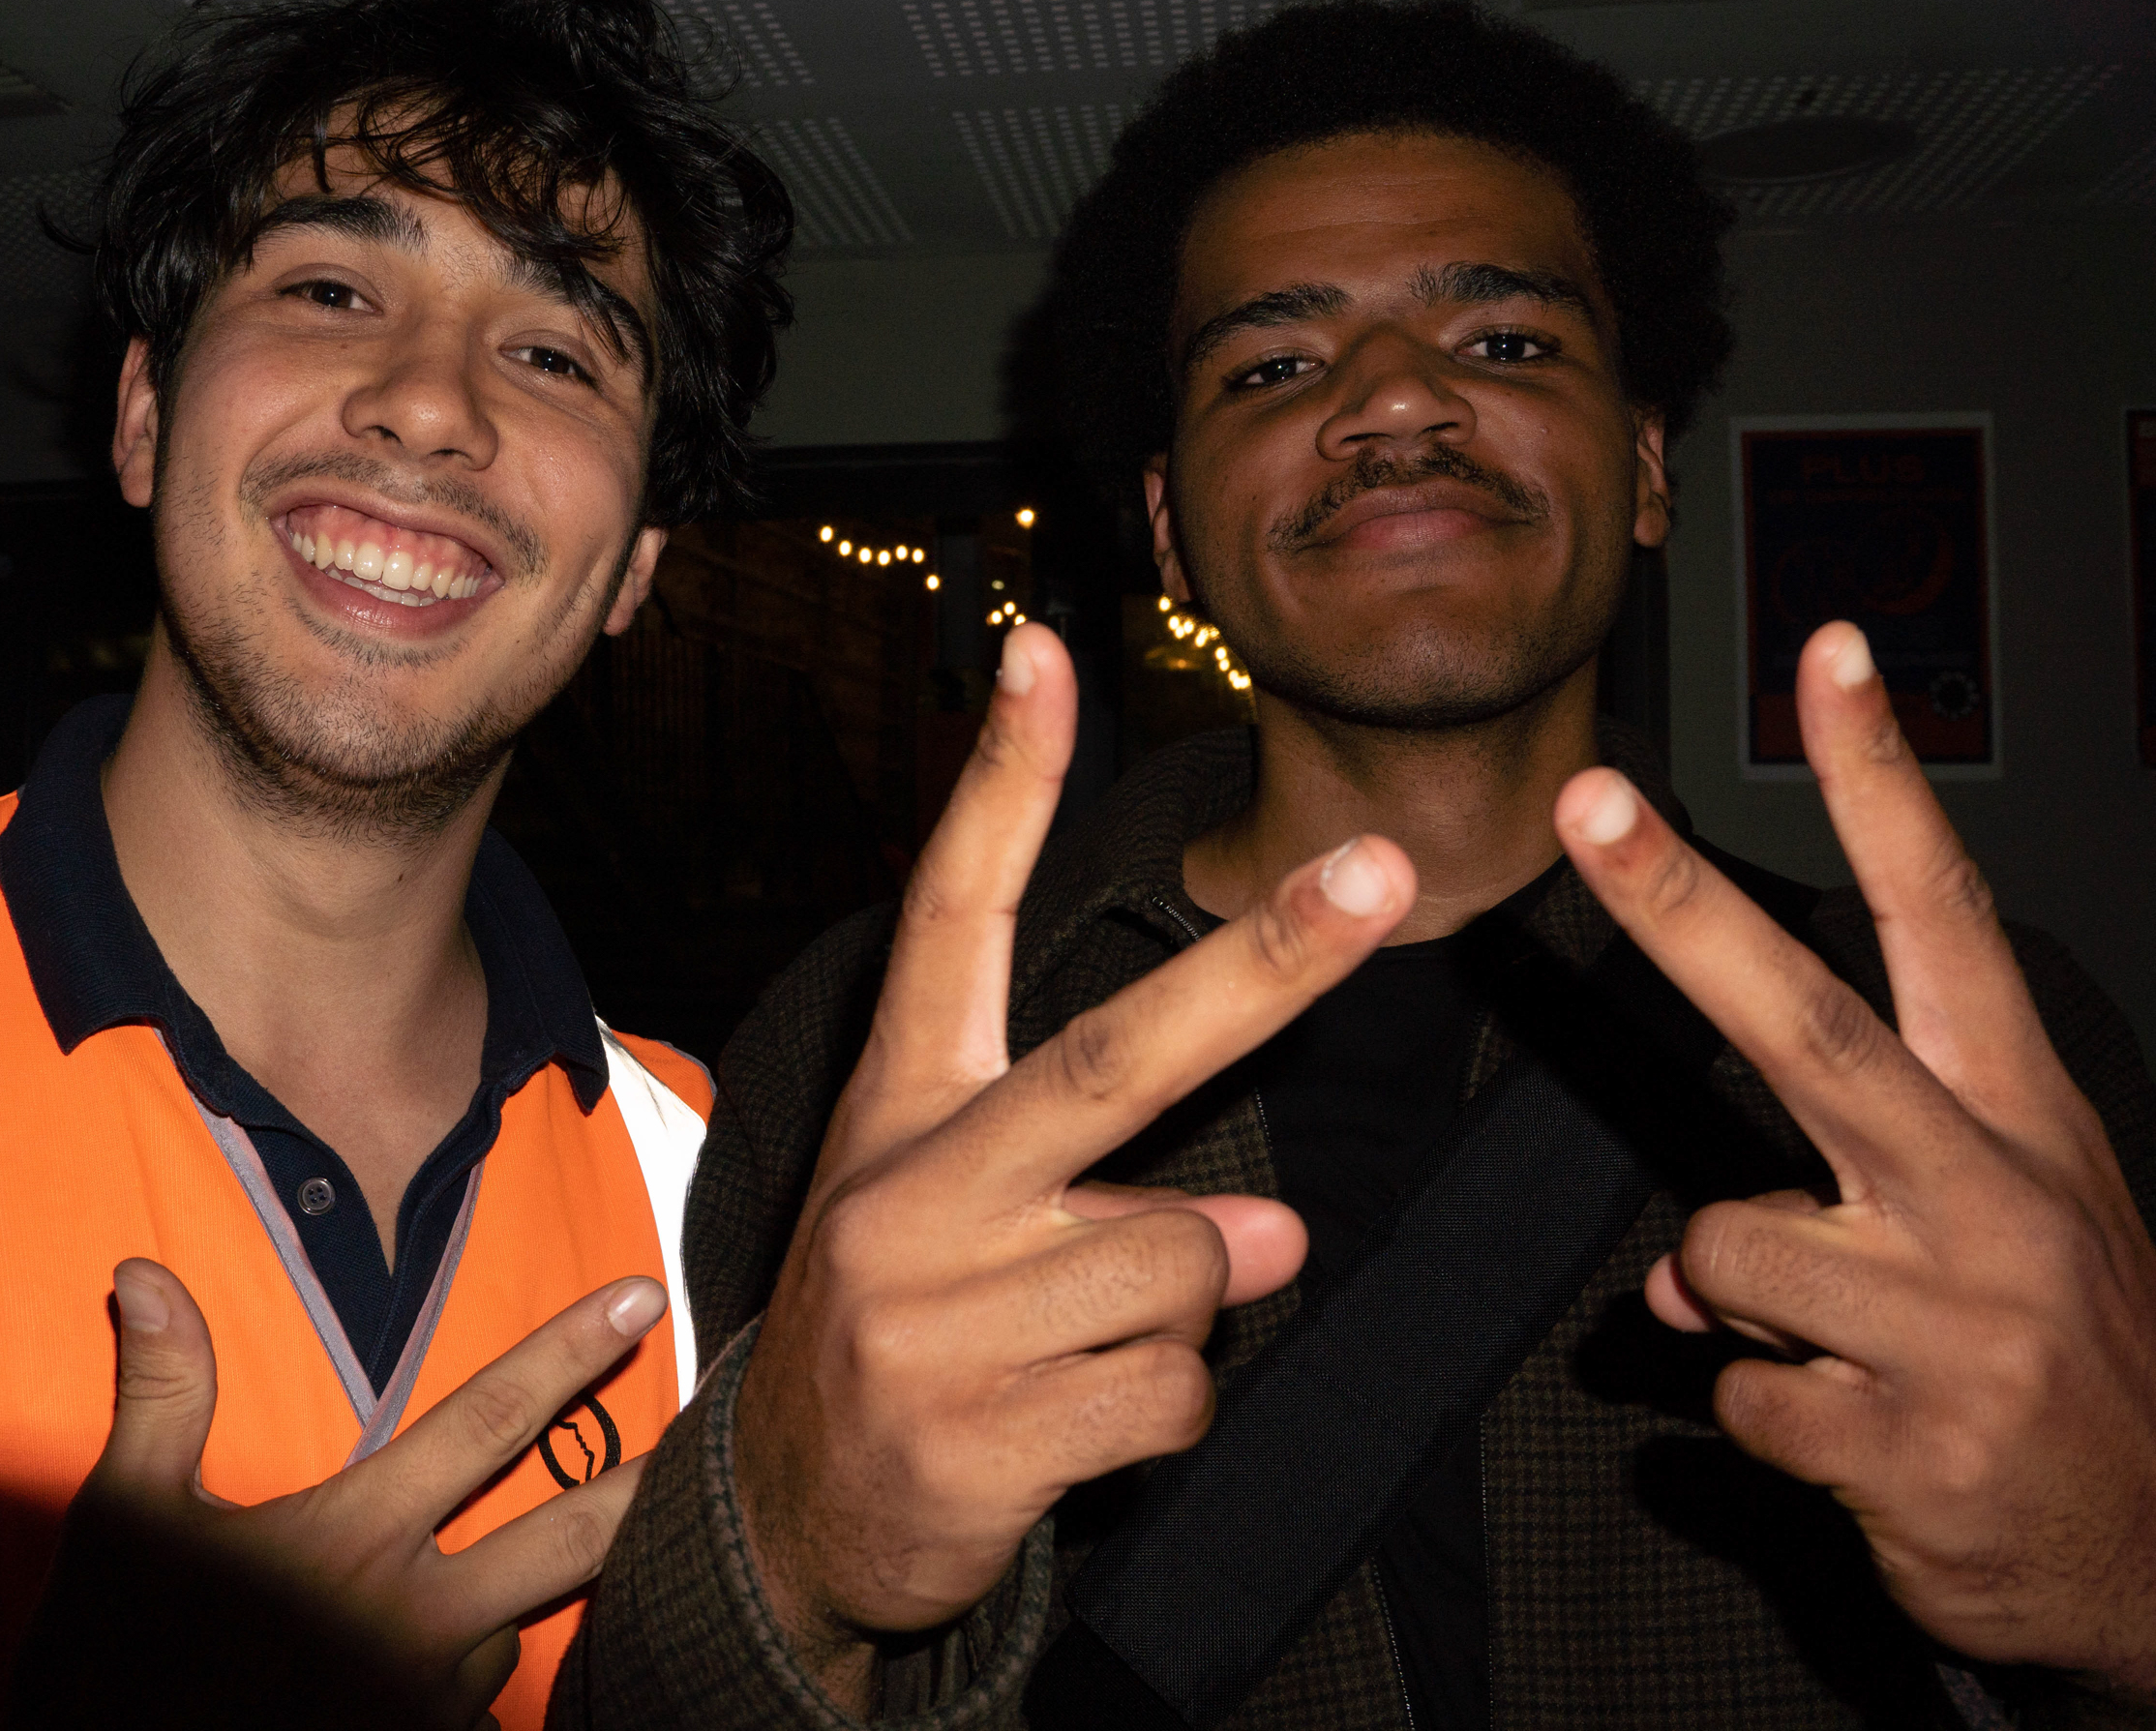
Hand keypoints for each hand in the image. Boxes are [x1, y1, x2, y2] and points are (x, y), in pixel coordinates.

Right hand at [12, 1258, 665, 1727]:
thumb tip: (145, 1271)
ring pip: (515, 1627)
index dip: (570, 1350)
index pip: (490, 1418)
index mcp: (357, 1536)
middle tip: (710, 1433)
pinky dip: (466, 1683)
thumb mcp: (127, 1517)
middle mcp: (419, 1619)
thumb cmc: (113, 1666)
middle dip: (647, 1477)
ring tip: (490, 1577)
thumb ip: (164, 1392)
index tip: (641, 1296)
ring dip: (515, 1598)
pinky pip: (476, 1710)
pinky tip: (436, 1673)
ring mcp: (429, 1704)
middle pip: (571, 1532)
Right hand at [733, 625, 1415, 1702]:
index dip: (1001, 783)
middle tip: (1381, 875)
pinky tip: (1071, 1427)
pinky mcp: (982, 1432)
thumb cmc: (904, 1324)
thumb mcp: (964, 1221)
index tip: (1043, 651)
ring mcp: (936, 1312)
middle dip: (1264, 962)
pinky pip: (1178, 1392)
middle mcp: (909, 1187)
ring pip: (1192, 1264)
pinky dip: (1166, 1412)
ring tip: (1082, 1347)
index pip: (950, 916)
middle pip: (1117, 1058)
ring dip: (1191, 1312)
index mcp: (901, 1104)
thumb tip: (1276, 1229)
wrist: (785, 1516)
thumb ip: (1114, 1188)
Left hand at [1554, 619, 2155, 1697]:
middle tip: (1586, 803)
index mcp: (2022, 1118)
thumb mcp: (1987, 1250)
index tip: (1828, 658)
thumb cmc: (2056, 1361)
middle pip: (1804, 1023)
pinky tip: (1862, 1442)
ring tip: (1853, 1353)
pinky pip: (1739, 1391)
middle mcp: (1995, 1194)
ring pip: (1727, 1246)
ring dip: (1746, 1302)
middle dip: (1677, 906)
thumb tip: (1679, 1270)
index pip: (1946, 915)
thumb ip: (1836, 1207)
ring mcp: (1964, 1319)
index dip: (1883, 784)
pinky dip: (1763, 1415)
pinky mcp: (1917, 1442)